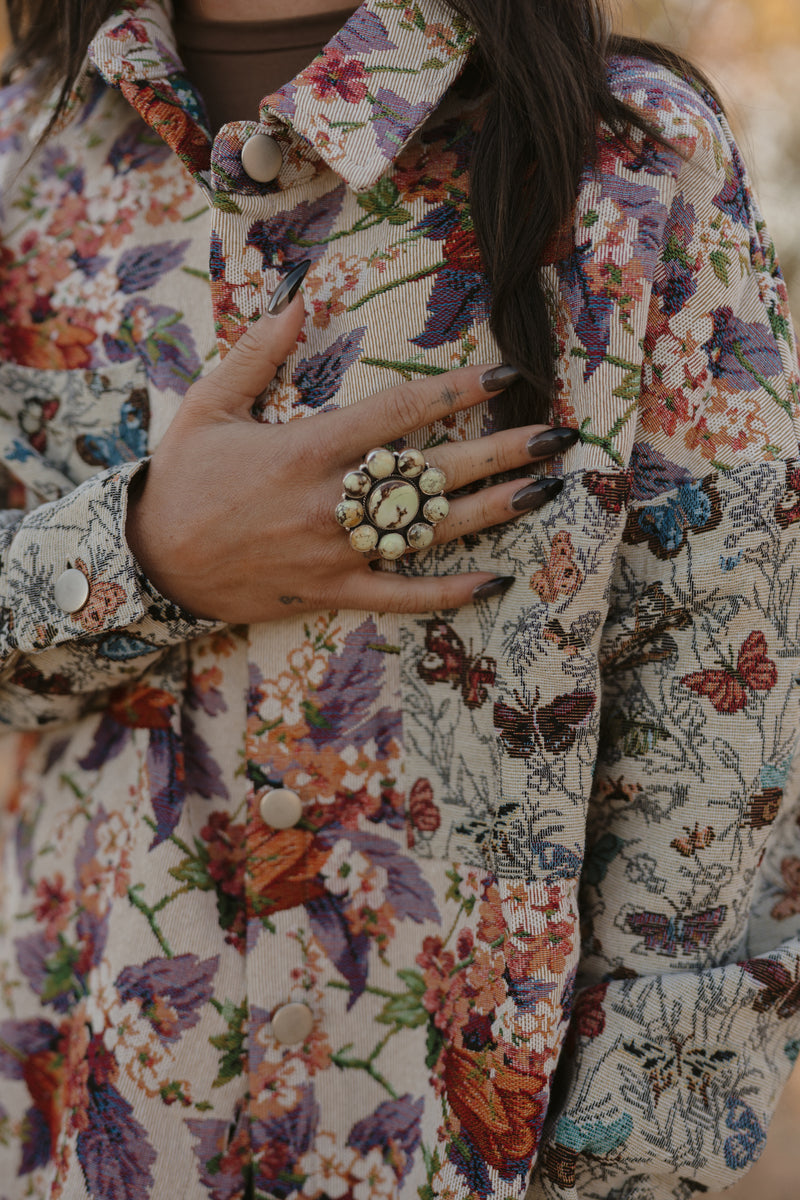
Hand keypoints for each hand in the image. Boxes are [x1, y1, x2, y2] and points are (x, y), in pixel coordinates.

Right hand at [126, 296, 575, 622]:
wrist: (150, 563)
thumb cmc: (182, 478)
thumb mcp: (207, 405)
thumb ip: (256, 352)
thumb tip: (302, 300)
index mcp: (304, 449)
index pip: (396, 414)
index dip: (456, 393)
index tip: (505, 374)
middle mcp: (328, 502)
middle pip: (430, 475)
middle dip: (498, 454)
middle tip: (555, 438)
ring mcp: (333, 553)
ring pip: (427, 534)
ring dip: (490, 513)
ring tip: (543, 492)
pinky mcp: (330, 591)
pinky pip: (399, 596)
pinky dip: (447, 592)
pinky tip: (495, 579)